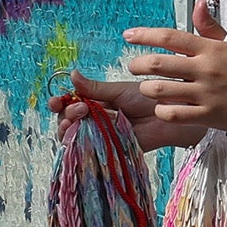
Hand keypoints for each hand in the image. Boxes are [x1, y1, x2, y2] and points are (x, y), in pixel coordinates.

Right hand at [46, 69, 208, 153]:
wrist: (170, 113)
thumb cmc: (149, 99)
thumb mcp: (119, 91)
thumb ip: (94, 88)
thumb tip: (71, 76)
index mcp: (96, 103)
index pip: (69, 105)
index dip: (59, 104)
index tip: (56, 100)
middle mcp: (95, 120)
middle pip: (68, 122)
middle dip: (65, 115)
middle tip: (79, 107)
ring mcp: (101, 136)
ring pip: (74, 137)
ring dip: (70, 127)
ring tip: (81, 115)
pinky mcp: (109, 149)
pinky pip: (89, 151)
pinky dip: (82, 143)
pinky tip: (82, 135)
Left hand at [119, 0, 226, 138]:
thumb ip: (210, 27)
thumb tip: (199, 3)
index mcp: (210, 49)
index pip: (170, 37)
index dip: (144, 35)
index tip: (128, 35)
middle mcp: (205, 69)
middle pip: (157, 64)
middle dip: (137, 65)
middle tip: (135, 67)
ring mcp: (206, 94)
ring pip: (159, 90)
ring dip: (147, 89)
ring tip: (149, 89)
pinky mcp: (209, 115)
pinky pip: (173, 114)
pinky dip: (162, 111)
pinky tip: (164, 108)